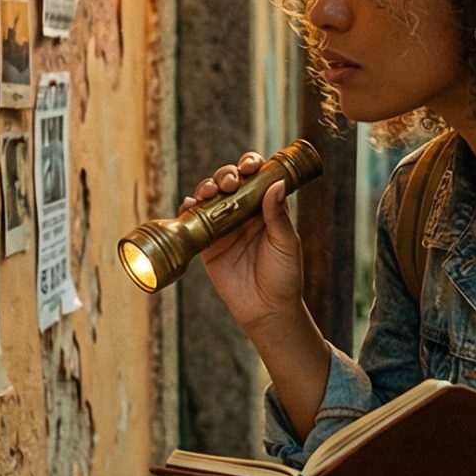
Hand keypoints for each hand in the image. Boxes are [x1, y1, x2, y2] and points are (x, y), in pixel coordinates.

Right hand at [183, 152, 302, 333]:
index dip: (251, 165)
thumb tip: (276, 183)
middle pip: (230, 182)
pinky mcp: (207, 244)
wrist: (267, 310)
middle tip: (230, 183)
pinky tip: (190, 205)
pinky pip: (194, 221)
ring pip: (210, 197)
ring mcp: (224, 227)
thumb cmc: (284, 276)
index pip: (257, 178)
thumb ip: (278, 215)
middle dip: (226, 175)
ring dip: (207, 187)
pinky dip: (188, 209)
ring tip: (209, 191)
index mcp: (266, 208)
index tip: (250, 166)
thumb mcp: (286, 243)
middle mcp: (243, 213)